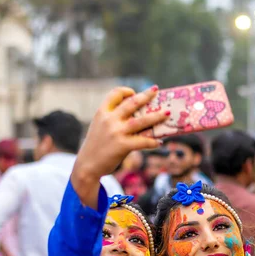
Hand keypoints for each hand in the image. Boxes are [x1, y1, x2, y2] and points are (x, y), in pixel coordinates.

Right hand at [72, 85, 168, 206]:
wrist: (87, 165)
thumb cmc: (96, 146)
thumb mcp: (99, 126)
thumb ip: (111, 118)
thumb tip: (134, 115)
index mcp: (102, 112)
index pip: (115, 93)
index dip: (126, 91)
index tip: (134, 93)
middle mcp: (110, 120)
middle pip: (132, 103)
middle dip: (146, 95)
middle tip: (156, 89)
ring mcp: (117, 132)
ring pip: (142, 121)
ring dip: (156, 117)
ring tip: (167, 113)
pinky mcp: (123, 146)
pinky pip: (143, 141)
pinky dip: (153, 142)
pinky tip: (160, 142)